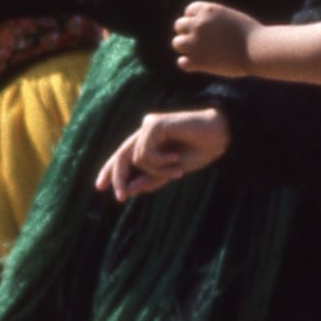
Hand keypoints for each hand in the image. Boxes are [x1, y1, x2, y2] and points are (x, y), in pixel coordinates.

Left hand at [94, 107, 231, 201]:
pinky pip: (146, 153)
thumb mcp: (172, 171)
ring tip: (178, 168)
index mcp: (149, 141)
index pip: (124, 155)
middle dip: (118, 177)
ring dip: (157, 170)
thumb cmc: (200, 150)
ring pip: (137, 159)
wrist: (219, 136)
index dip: (111, 170)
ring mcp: (148, 126)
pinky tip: (176, 157)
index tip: (100, 187)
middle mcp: (145, 131)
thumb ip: (152, 179)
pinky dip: (160, 161)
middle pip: (122, 155)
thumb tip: (128, 191)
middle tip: (119, 197)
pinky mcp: (154, 124)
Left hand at [170, 2, 257, 77]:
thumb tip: (204, 29)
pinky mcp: (198, 61)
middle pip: (179, 26)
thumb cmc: (251, 35)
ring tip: (198, 53)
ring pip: (177, 43)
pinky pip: (182, 62)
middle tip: (199, 41)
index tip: (204, 28)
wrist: (258, 49)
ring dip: (185, 48)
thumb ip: (214, 20)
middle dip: (187, 32)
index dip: (194, 19)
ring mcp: (196, 42)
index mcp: (207, 10)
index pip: (188, 11)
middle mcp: (198, 24)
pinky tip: (199, 64)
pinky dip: (188, 64)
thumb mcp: (231, 18)